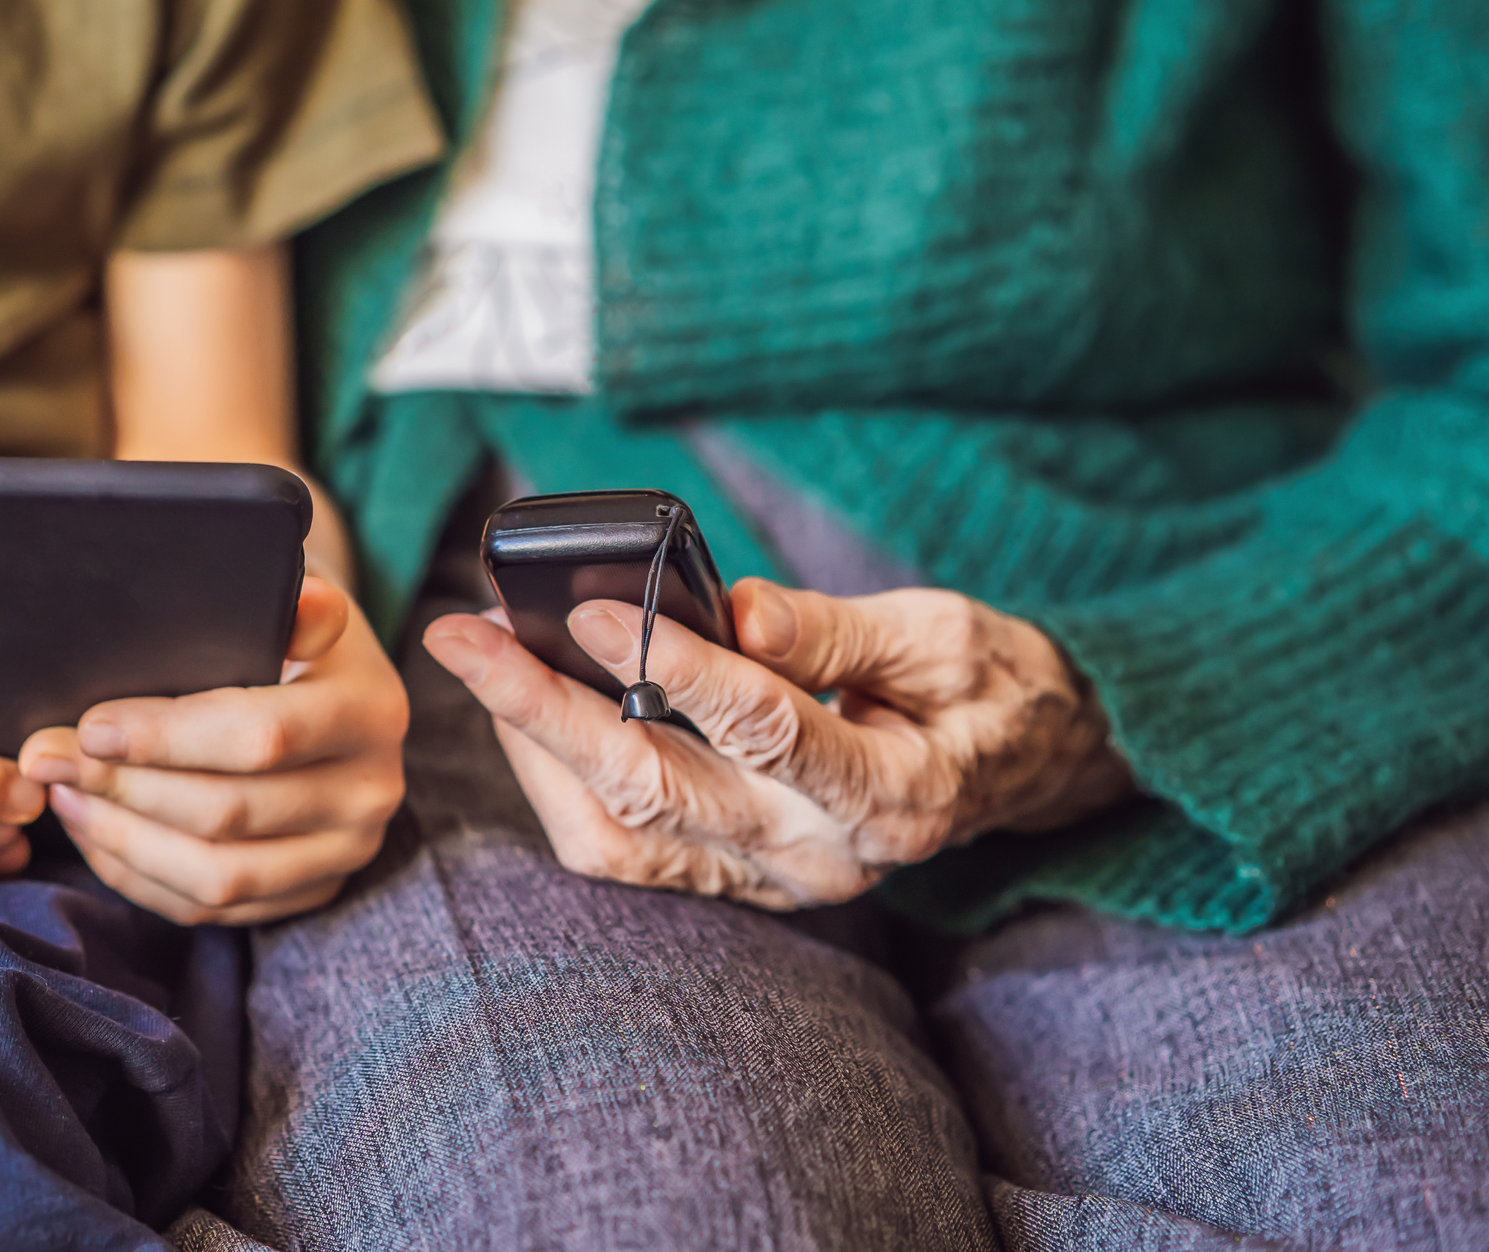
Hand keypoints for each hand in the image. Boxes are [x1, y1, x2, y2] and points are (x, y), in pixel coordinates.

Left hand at [22, 576, 407, 924]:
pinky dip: (141, 876)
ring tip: (63, 795)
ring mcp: (345, 851)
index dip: (164, 738)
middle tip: (47, 760)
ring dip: (123, 840)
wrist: (338, 690)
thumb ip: (292, 605)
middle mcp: (372, 790)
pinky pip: (214, 908)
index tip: (89, 726)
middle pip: (228, 813)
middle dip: (122, 789)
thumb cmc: (293, 636)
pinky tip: (95, 834)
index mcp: (370, 709)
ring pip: (218, 876)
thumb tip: (298, 600)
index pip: (260, 736)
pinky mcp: (312, 890)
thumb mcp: (297, 602)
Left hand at [423, 581, 1131, 907]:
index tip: (592, 610)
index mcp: (891, 794)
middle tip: (466, 636)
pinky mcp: (732, 878)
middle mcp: (819, 856)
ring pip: (619, 837)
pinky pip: (623, 853)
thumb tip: (741, 610)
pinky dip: (559, 786)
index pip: (766, 731)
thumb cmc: (987, 688)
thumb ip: (838, 632)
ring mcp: (768, 879)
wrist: (1022, 767)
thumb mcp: (943, 636)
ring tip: (479, 660)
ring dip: (533, 750)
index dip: (676, 669)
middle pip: (656, 792)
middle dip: (545, 710)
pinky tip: (523, 713)